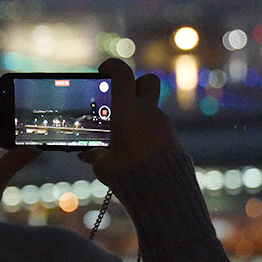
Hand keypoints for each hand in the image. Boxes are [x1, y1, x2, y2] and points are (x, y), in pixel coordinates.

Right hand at [79, 59, 181, 184]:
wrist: (164, 195)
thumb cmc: (128, 176)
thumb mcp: (104, 166)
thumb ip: (96, 156)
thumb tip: (88, 154)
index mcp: (128, 111)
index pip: (122, 73)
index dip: (112, 66)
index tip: (103, 71)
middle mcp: (148, 112)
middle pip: (148, 81)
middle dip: (136, 84)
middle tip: (121, 98)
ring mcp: (164, 125)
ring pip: (151, 110)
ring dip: (139, 118)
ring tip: (123, 139)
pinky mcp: (173, 140)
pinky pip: (158, 130)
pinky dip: (147, 135)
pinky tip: (136, 154)